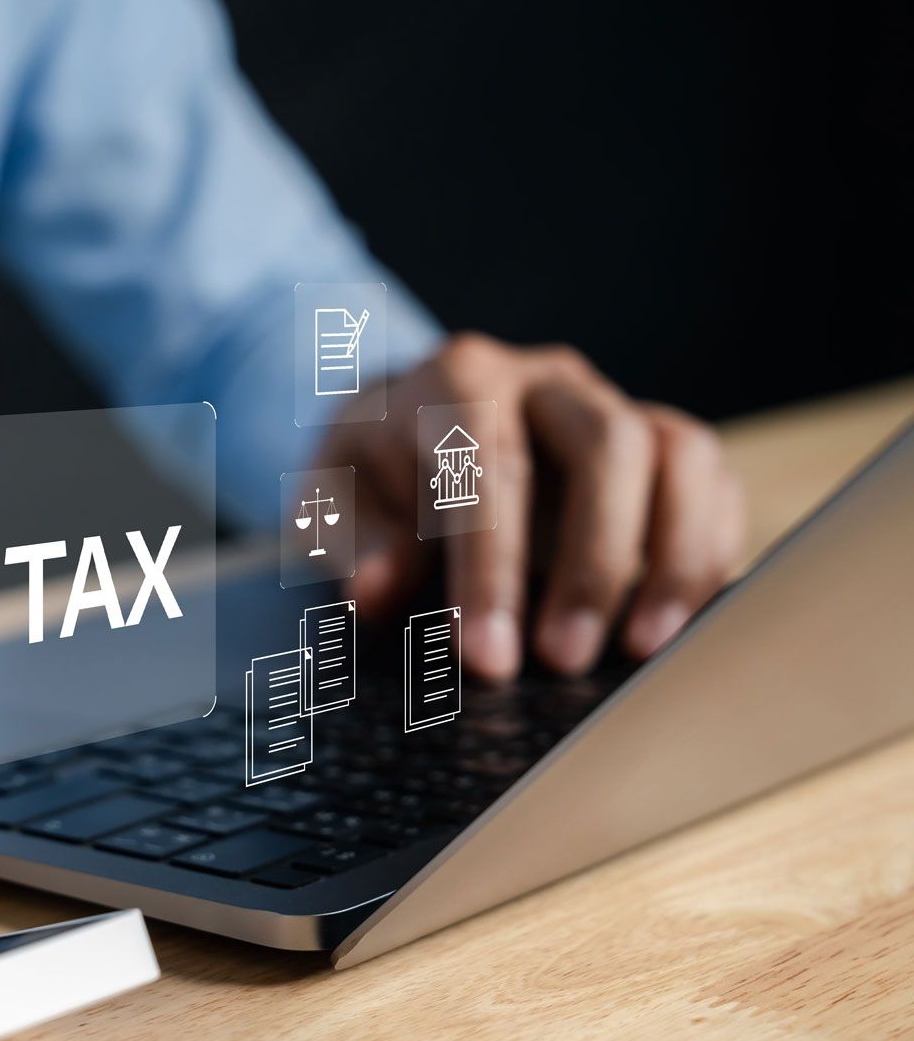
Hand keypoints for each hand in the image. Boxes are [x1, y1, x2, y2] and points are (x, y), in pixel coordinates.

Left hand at [327, 333, 744, 679]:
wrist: (401, 427)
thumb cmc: (368, 474)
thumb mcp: (330, 502)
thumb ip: (352, 542)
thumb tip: (377, 590)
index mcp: (458, 380)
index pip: (487, 463)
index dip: (492, 565)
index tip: (487, 656)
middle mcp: (546, 380)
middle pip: (608, 447)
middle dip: (593, 562)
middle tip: (562, 660)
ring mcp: (612, 403)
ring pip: (679, 453)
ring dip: (674, 555)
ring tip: (644, 649)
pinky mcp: (658, 442)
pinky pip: (711, 479)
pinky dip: (709, 548)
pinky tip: (682, 621)